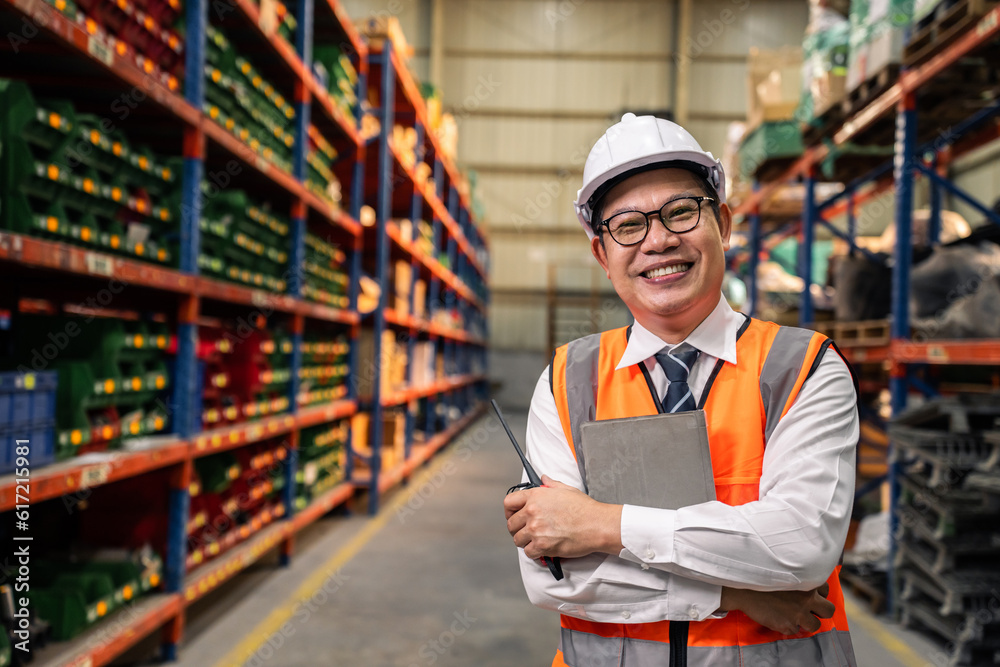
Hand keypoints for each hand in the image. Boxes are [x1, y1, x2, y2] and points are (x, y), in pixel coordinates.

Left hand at [503, 475, 622, 558]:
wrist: (596, 525)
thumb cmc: (584, 508)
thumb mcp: (566, 489)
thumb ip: (550, 484)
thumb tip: (543, 478)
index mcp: (535, 496)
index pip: (509, 503)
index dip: (509, 511)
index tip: (513, 516)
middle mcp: (532, 512)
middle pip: (511, 524)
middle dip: (517, 529)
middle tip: (526, 531)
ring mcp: (536, 530)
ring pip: (517, 540)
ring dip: (525, 541)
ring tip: (535, 540)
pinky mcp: (542, 546)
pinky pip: (528, 552)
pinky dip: (534, 552)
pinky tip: (541, 548)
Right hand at [719, 583, 834, 634]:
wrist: (743, 589)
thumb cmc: (762, 577)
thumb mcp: (785, 572)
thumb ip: (800, 579)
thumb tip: (808, 587)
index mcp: (808, 582)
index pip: (826, 590)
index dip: (818, 594)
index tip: (810, 595)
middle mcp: (807, 599)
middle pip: (829, 610)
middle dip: (821, 611)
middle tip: (809, 609)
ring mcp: (799, 614)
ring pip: (816, 625)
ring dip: (806, 621)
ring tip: (794, 616)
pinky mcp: (788, 625)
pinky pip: (795, 630)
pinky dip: (789, 626)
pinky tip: (779, 618)